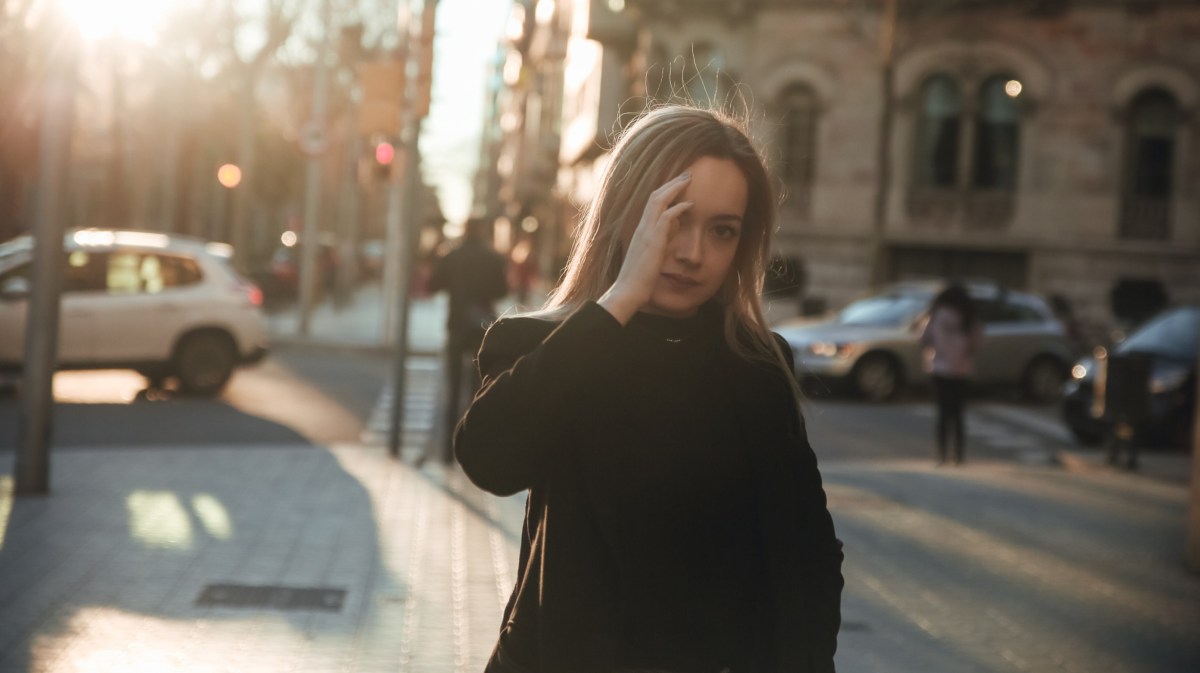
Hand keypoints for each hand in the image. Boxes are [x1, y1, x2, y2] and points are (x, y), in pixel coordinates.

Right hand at [598, 172, 693, 323]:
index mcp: (640, 231)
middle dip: (672, 183)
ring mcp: (646, 232)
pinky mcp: (653, 241)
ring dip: (675, 188)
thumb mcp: (649, 257)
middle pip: (655, 196)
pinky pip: (666, 217)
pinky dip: (679, 208)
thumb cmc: (638, 280)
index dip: (665, 191)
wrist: (627, 291)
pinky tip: (691, 204)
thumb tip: (671, 233)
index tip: (678, 184)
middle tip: (686, 174)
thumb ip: (658, 243)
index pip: (652, 203)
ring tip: (689, 179)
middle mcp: (642, 227)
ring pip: (659, 200)